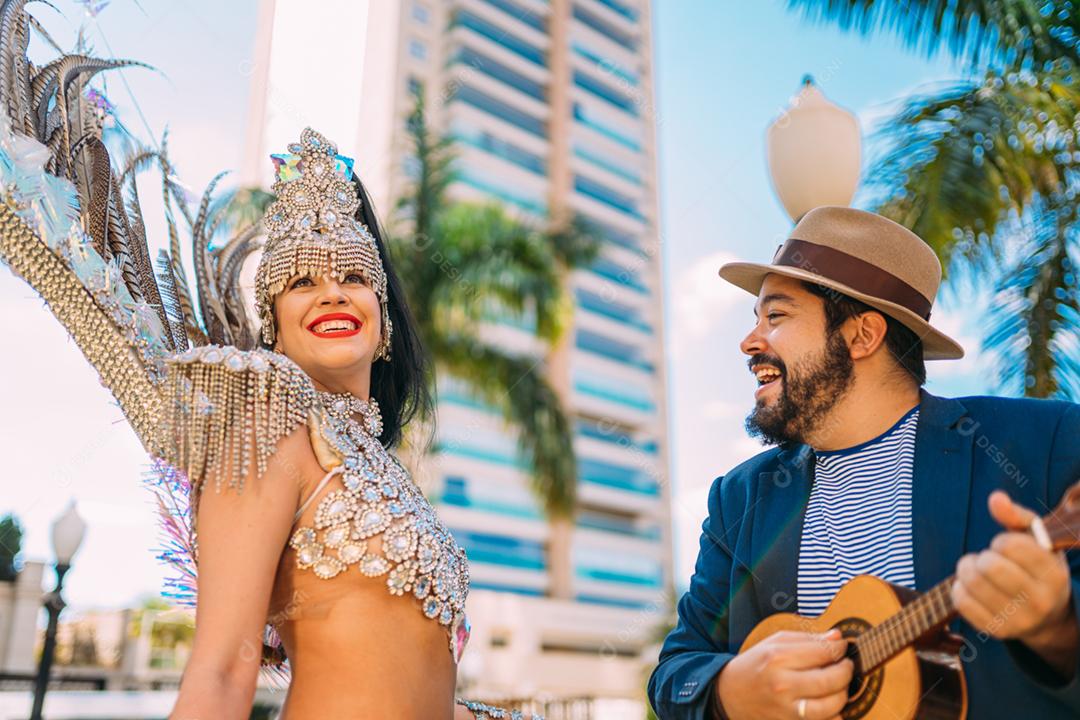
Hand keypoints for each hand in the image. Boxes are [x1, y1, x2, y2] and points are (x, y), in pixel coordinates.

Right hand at [716, 629, 851, 719]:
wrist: (729, 694)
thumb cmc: (754, 665)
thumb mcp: (774, 643)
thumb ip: (807, 639)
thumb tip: (837, 637)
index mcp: (778, 658)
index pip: (824, 652)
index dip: (840, 649)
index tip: (842, 648)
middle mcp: (783, 684)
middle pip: (833, 680)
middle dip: (847, 671)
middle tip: (846, 666)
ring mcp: (787, 708)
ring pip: (833, 705)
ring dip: (843, 694)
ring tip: (839, 685)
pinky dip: (833, 714)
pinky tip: (828, 703)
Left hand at [952, 490, 1077, 675]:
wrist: (1047, 617)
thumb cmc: (1037, 568)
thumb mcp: (1037, 541)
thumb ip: (1017, 516)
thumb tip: (996, 498)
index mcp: (1054, 574)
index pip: (1011, 546)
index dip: (1000, 541)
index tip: (1004, 547)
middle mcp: (1040, 600)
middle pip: (989, 566)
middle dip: (981, 556)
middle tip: (986, 559)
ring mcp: (1019, 619)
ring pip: (972, 582)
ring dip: (966, 569)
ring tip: (976, 569)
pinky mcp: (997, 630)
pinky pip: (961, 602)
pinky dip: (958, 588)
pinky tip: (970, 586)